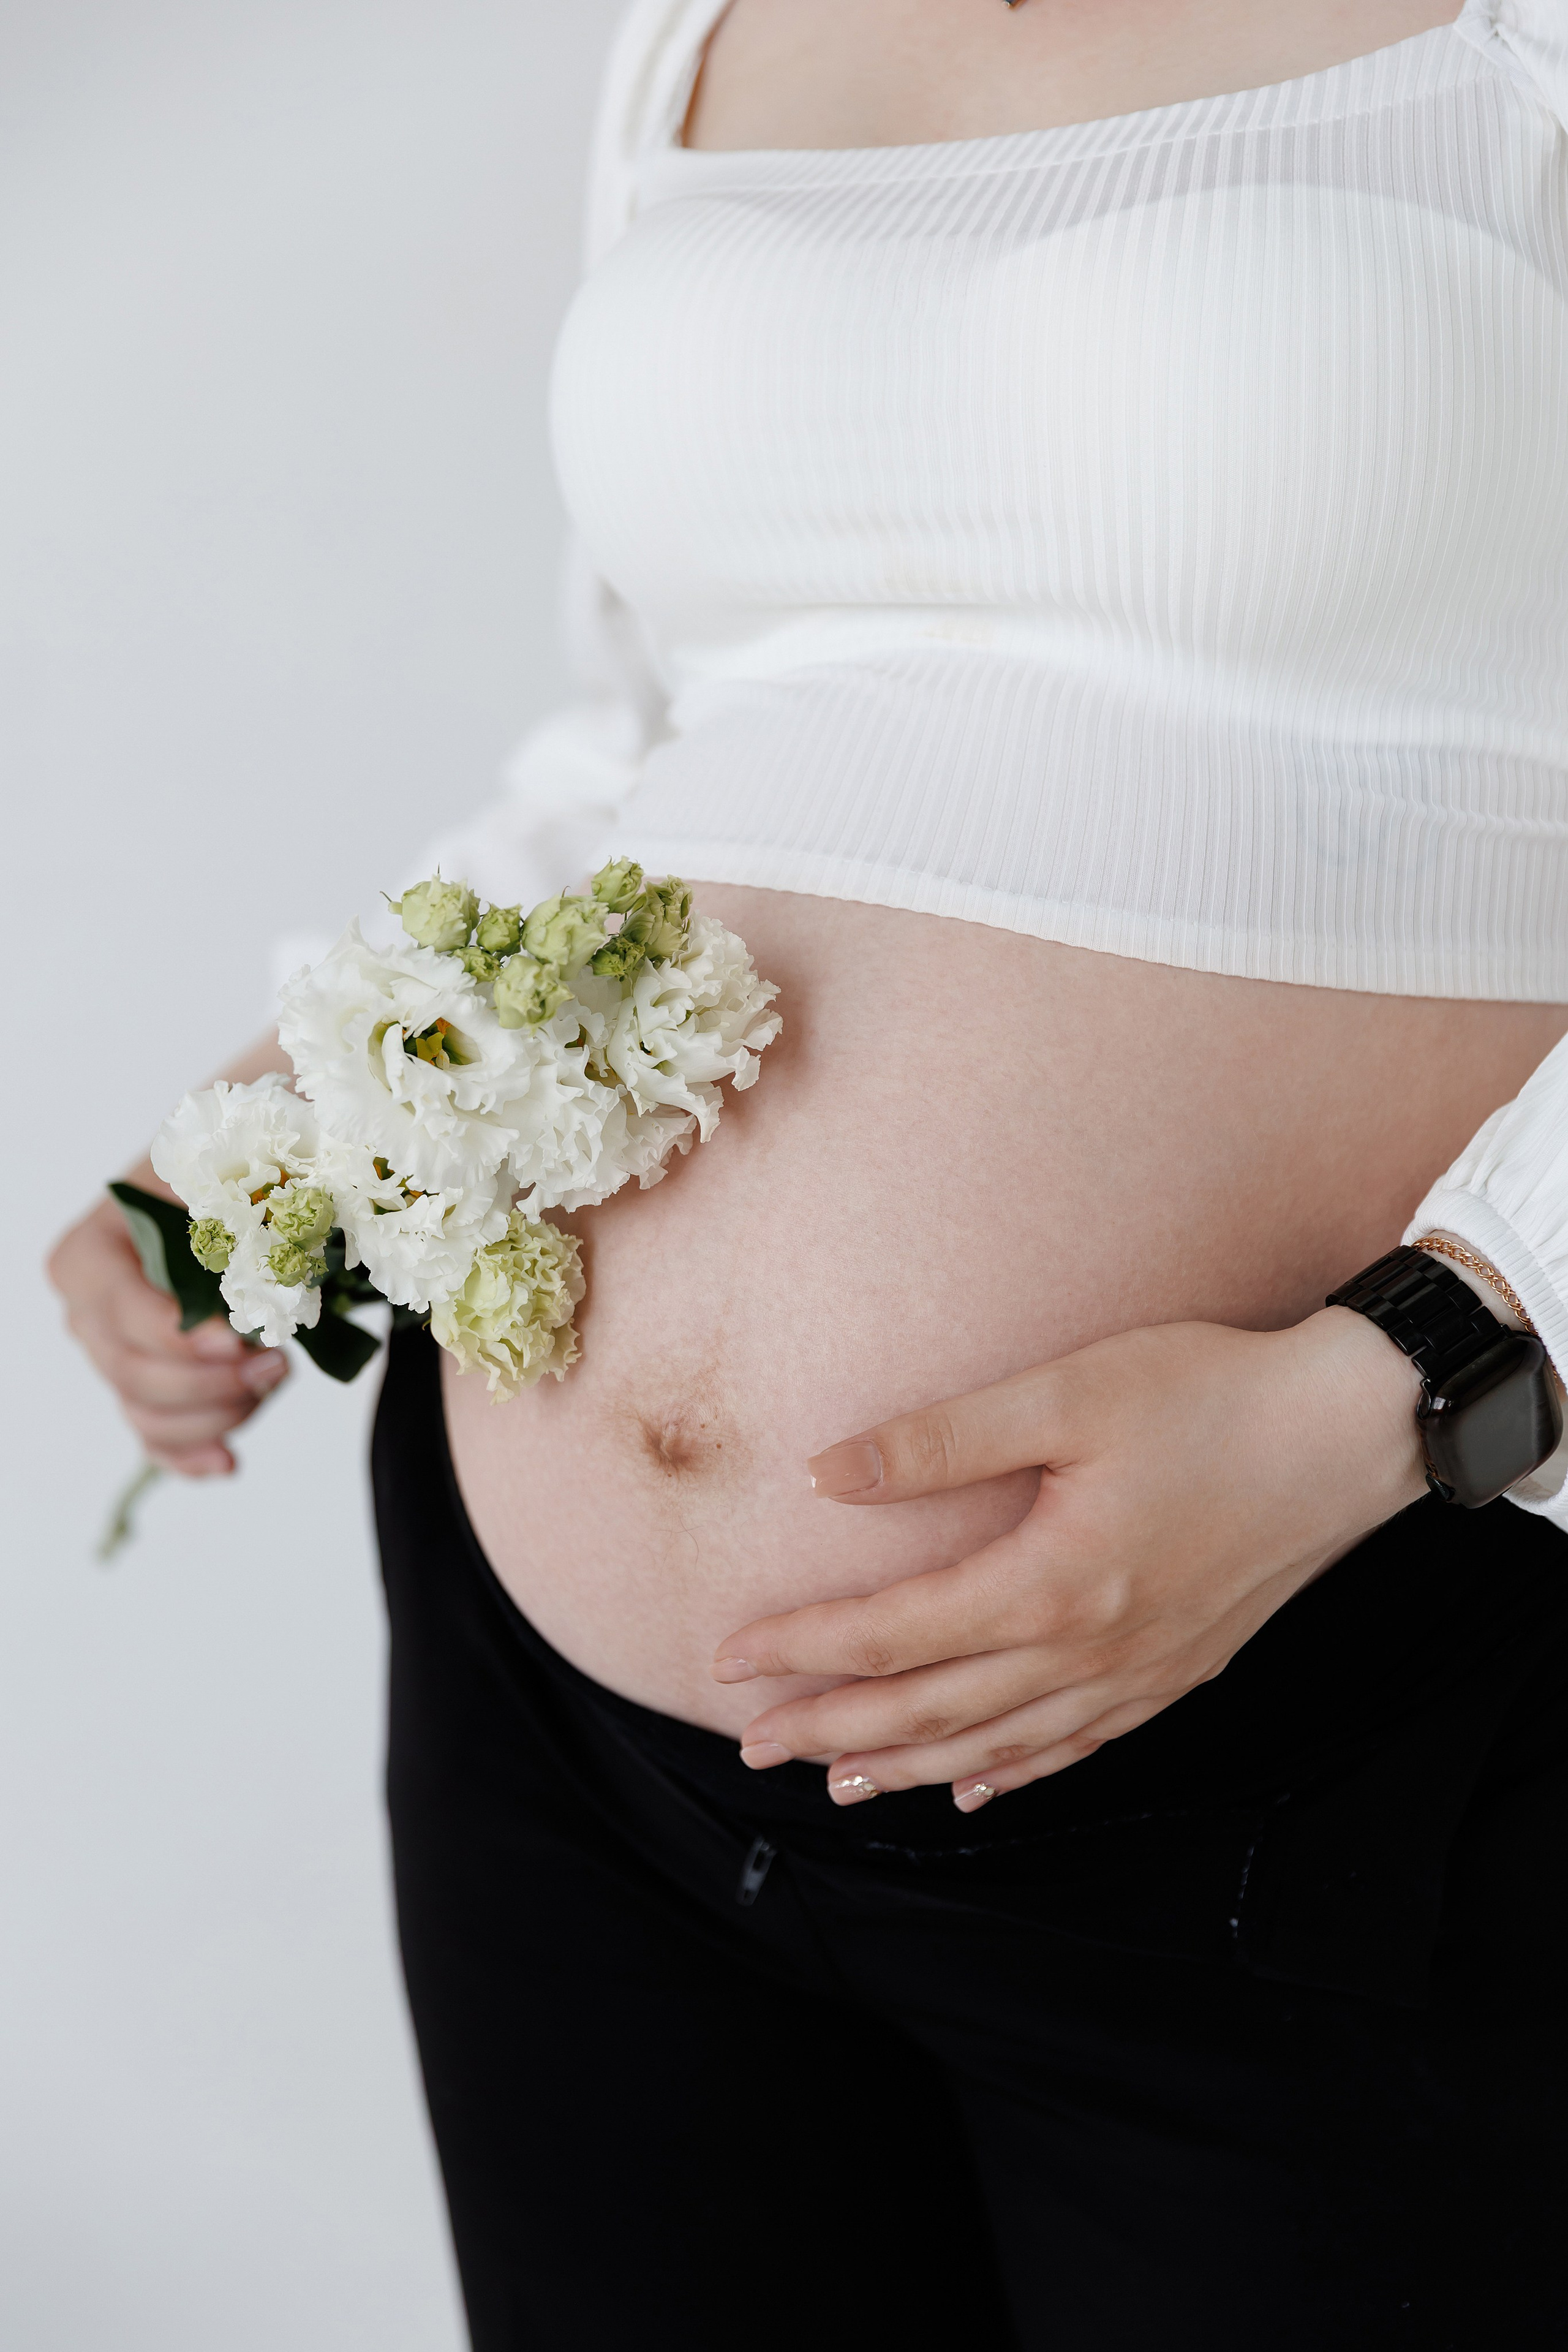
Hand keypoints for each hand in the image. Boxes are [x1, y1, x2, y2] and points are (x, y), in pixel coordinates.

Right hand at [47, 1192, 287, 1475]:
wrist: (230, 1191)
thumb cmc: (219, 1176)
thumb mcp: (219, 1177)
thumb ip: (229, 1215)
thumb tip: (270, 1256)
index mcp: (90, 1256)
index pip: (124, 1313)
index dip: (179, 1339)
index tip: (238, 1344)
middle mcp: (89, 1313)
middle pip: (132, 1374)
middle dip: (209, 1382)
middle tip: (277, 1363)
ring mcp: (115, 1357)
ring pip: (147, 1413)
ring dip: (217, 1413)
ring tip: (274, 1379)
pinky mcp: (148, 1388)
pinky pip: (158, 1438)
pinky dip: (192, 1454)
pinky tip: (227, 1461)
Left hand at [714, 1309, 1426, 1810]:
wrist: (1350, 1434)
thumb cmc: (1209, 1396)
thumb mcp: (1067, 1393)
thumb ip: (942, 1439)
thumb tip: (826, 1474)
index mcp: (1049, 1584)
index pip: (895, 1636)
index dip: (805, 1649)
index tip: (730, 1659)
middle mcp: (1088, 1651)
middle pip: (932, 1711)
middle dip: (833, 1730)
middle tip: (753, 1746)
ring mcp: (1137, 1675)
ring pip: (998, 1744)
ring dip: (908, 1766)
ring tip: (837, 1780)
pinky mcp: (1178, 1673)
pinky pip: (1075, 1746)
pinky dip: (1012, 1771)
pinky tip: (977, 1783)